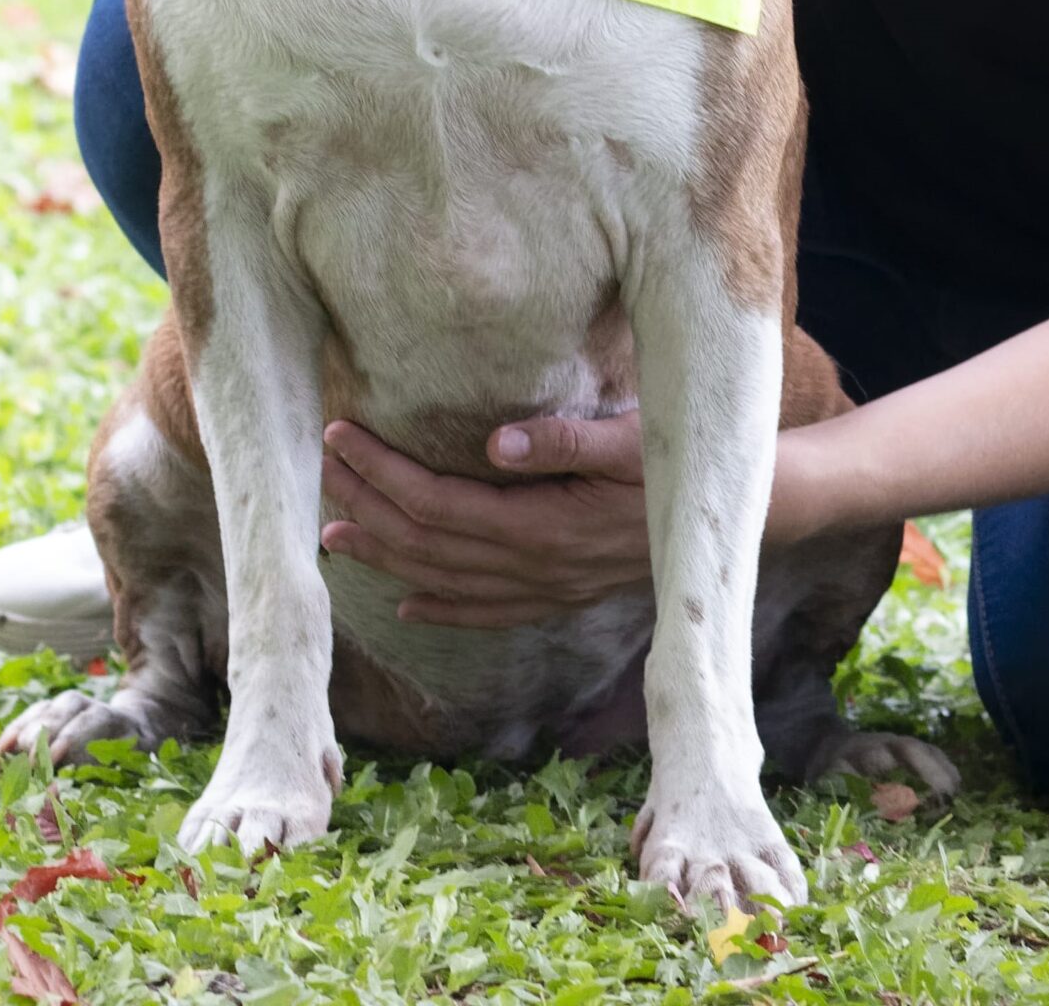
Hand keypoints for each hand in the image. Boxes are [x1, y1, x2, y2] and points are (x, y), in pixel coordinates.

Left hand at [319, 410, 653, 627]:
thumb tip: (496, 441)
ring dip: (386, 557)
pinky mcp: (557, 596)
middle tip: (321, 471)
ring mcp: (543, 589)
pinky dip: (441, 608)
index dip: (383, 473)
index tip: (342, 437)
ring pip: (444, 580)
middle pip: (427, 543)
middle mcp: (533, 568)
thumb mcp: (632, 443)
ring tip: (335, 535)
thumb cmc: (677, 470)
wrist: (727, 527)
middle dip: (367, 506)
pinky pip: (485, 611)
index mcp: (542, 527)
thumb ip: (567, 441)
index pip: (437, 503)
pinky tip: (407, 605)